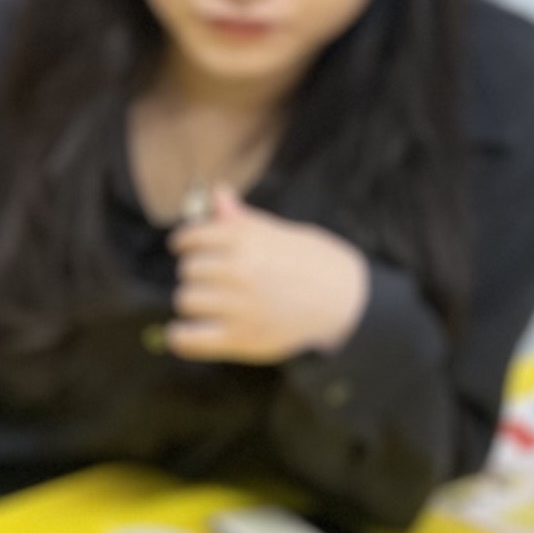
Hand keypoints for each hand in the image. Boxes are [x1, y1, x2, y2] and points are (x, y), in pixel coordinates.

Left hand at [165, 192, 373, 363]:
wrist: (350, 303)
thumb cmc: (317, 264)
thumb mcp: (284, 234)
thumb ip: (245, 221)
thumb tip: (218, 193)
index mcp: (247, 239)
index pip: (191, 236)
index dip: (187, 243)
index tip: (189, 248)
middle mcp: (239, 270)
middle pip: (188, 269)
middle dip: (198, 274)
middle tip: (217, 281)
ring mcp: (238, 306)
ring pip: (185, 300)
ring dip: (195, 303)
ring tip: (215, 305)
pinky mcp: (240, 339)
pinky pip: (187, 339)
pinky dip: (182, 337)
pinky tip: (189, 332)